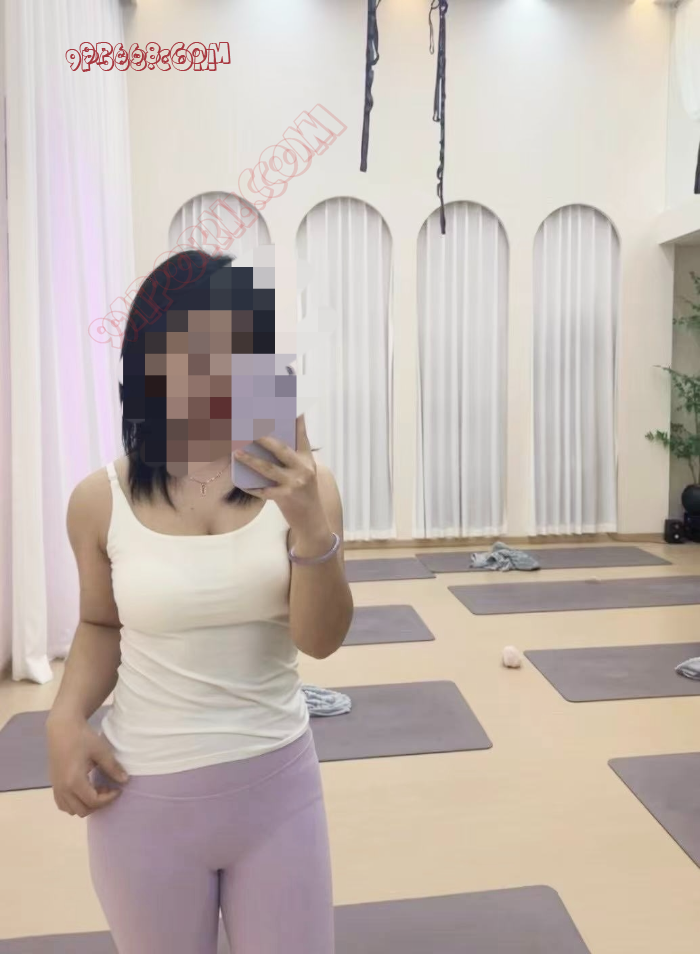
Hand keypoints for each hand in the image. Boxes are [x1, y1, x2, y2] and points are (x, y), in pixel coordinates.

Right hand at [46, 717, 128, 817]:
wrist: (62, 728)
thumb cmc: (83, 737)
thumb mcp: (101, 751)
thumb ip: (112, 768)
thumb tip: (125, 781)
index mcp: (74, 781)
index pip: (94, 801)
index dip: (109, 798)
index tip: (118, 789)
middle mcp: (63, 788)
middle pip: (82, 810)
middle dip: (98, 804)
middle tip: (108, 789)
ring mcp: (56, 787)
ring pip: (70, 810)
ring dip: (85, 805)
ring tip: (96, 789)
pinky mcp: (53, 783)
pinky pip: (62, 803)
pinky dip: (74, 803)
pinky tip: (84, 789)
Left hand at [233, 415, 327, 534]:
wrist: (313, 519)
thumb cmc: (303, 491)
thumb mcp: (304, 470)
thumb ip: (291, 456)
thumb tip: (266, 441)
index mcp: (307, 458)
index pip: (301, 434)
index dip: (294, 419)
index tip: (286, 404)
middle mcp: (303, 468)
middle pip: (280, 449)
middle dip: (263, 438)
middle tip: (248, 427)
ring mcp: (295, 483)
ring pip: (268, 469)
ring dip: (250, 459)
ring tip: (236, 451)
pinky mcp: (286, 498)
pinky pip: (263, 491)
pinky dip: (251, 487)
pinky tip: (241, 482)